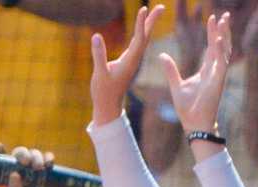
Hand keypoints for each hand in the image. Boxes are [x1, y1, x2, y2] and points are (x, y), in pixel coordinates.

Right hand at [90, 4, 161, 126]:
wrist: (108, 106)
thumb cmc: (103, 92)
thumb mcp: (99, 74)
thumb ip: (98, 55)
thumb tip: (96, 36)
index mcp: (129, 61)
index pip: (138, 38)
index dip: (141, 23)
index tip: (143, 9)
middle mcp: (134, 59)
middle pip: (146, 36)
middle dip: (152, 21)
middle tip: (161, 7)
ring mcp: (132, 61)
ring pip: (143, 39)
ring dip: (148, 25)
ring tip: (152, 12)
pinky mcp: (128, 62)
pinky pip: (137, 44)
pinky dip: (141, 32)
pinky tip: (142, 28)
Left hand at [160, 9, 233, 135]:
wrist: (194, 124)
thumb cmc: (188, 108)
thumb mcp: (176, 85)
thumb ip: (170, 69)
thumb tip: (161, 55)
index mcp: (207, 70)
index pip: (211, 47)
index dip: (212, 33)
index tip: (211, 18)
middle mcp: (215, 70)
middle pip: (221, 45)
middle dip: (223, 29)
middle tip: (225, 14)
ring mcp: (218, 75)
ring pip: (224, 50)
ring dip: (224, 35)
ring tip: (223, 20)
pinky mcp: (218, 81)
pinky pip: (221, 63)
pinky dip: (220, 51)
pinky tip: (218, 39)